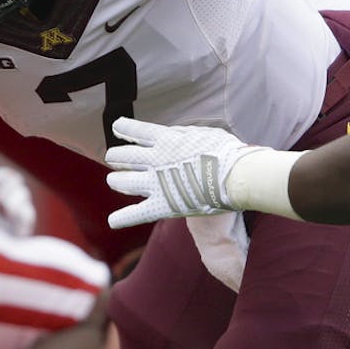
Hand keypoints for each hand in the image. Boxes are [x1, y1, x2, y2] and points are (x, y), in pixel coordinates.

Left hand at [103, 117, 264, 228]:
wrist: (237, 176)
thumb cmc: (227, 153)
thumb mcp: (204, 133)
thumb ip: (185, 134)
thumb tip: (174, 135)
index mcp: (166, 139)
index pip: (137, 131)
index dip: (124, 128)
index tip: (117, 127)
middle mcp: (155, 159)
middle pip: (123, 156)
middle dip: (116, 156)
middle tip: (114, 158)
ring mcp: (156, 183)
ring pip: (121, 181)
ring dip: (115, 180)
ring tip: (114, 181)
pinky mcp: (162, 206)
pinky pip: (135, 214)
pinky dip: (122, 218)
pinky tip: (112, 221)